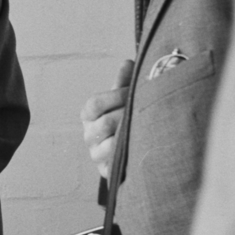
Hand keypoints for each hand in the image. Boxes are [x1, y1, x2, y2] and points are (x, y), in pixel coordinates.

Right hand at [81, 60, 134, 180]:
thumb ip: (123, 82)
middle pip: (104, 123)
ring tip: (145, 127)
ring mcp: (95, 154)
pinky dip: (127, 155)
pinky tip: (140, 145)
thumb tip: (128, 63)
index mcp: (88, 116)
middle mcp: (88, 135)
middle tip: (144, 110)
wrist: (127, 153)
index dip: (115, 96)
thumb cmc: (123, 120)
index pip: (94, 103)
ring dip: (129, 135)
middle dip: (126, 114)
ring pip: (110, 144)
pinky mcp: (105, 171)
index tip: (132, 92)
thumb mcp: (122, 100)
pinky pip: (115, 164)